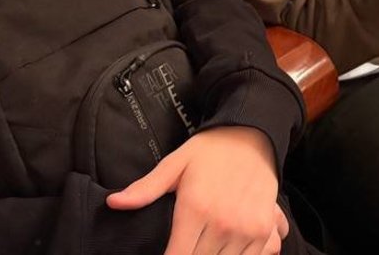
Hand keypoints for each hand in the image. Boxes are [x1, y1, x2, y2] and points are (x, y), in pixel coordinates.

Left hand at [107, 127, 285, 254]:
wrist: (254, 134)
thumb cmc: (212, 150)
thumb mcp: (176, 163)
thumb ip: (146, 188)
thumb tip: (114, 202)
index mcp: (196, 208)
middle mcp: (223, 223)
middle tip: (185, 246)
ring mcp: (247, 229)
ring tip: (202, 245)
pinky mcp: (264, 231)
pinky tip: (224, 247)